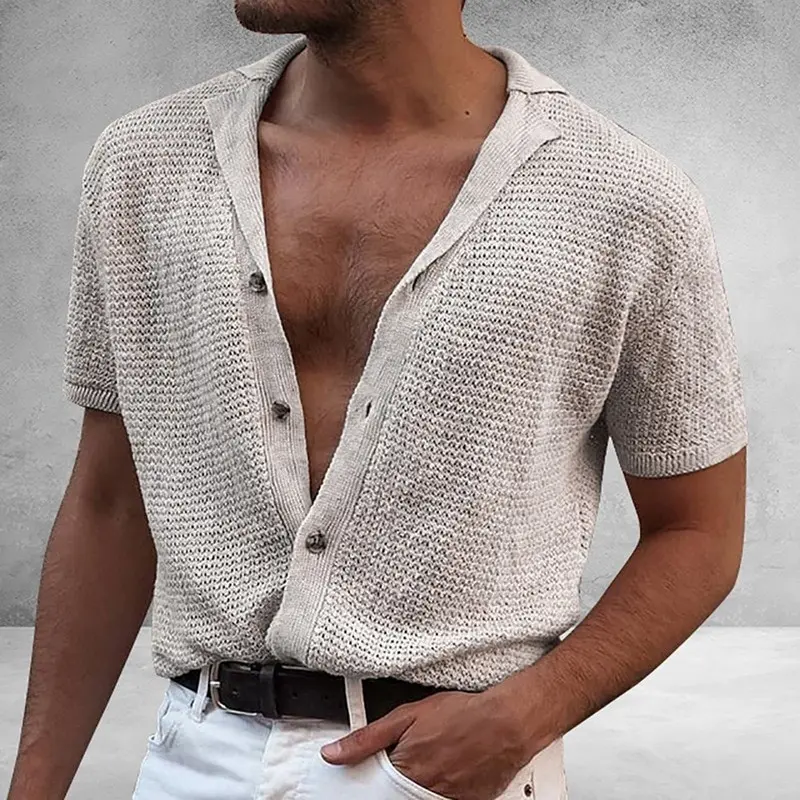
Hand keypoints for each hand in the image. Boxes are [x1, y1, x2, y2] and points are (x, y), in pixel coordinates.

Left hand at [319, 685, 534, 799]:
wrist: (507, 723)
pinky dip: (442, 789)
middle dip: (396, 784)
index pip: (375, 790)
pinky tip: (447, 771)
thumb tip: (332, 753)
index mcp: (405, 770)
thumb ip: (367, 738)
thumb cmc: (462, 714)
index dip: (372, 783)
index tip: (369, 779)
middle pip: (397, 797)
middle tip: (411, 763)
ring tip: (432, 763)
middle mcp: (424, 791)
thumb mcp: (406, 716)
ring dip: (419, 787)